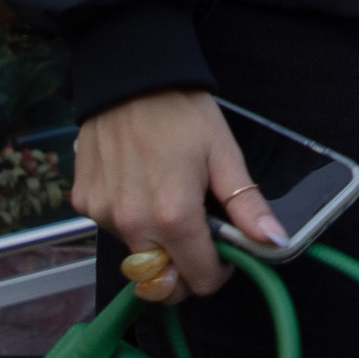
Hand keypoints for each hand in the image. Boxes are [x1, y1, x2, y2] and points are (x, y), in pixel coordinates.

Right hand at [71, 89, 286, 302]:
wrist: (127, 76)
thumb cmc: (180, 112)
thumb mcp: (223, 154)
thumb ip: (246, 204)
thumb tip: (275, 241)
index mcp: (174, 217)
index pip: (200, 281)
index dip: (218, 271)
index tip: (222, 249)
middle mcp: (134, 224)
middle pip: (163, 281)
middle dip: (184, 268)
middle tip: (195, 232)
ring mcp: (103, 216)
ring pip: (137, 256)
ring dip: (155, 242)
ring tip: (163, 195)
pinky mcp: (83, 204)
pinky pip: (112, 229)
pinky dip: (129, 219)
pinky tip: (136, 184)